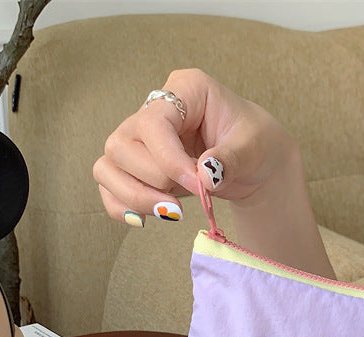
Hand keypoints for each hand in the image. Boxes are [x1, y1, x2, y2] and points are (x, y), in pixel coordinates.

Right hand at [92, 69, 332, 276]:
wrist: (255, 165)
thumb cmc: (255, 145)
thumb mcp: (254, 147)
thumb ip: (231, 158)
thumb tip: (205, 175)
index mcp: (184, 89)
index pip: (153, 123)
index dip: (169, 160)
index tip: (199, 186)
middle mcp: (153, 110)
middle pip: (121, 146)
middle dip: (154, 181)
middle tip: (190, 200)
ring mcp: (139, 139)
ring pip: (108, 166)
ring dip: (135, 197)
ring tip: (171, 213)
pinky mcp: (134, 167)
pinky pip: (108, 186)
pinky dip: (121, 207)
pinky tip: (146, 220)